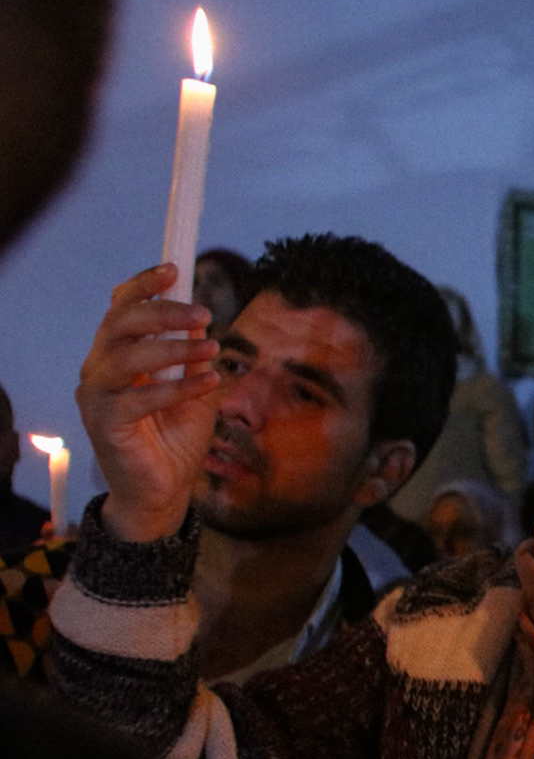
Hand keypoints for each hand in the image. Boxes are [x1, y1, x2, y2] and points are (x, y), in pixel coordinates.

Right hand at [75, 263, 219, 541]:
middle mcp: (100, 368)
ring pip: (127, 356)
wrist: (164, 489)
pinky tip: (207, 382)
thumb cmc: (175, 437)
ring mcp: (97, 395)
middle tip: (204, 315)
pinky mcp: (104, 423)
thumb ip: (193, 357)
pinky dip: (177, 387)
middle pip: (121, 324)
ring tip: (211, 349)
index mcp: (118, 354)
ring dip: (174, 348)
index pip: (121, 309)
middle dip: (164, 313)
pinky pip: (138, 398)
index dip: (143, 286)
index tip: (174, 269)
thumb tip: (200, 320)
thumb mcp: (194, 389)